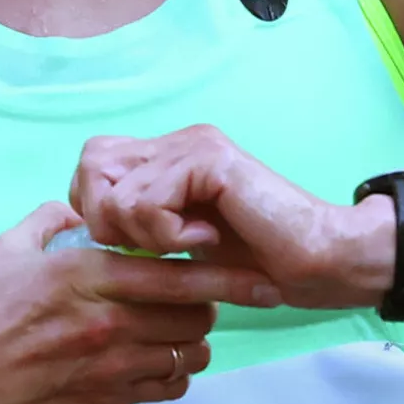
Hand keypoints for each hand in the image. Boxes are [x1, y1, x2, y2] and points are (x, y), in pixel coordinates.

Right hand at [0, 202, 279, 403]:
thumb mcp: (6, 251)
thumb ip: (50, 222)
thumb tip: (80, 209)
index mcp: (86, 274)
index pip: (178, 274)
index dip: (227, 275)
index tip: (258, 275)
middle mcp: (105, 321)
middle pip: (194, 315)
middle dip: (210, 305)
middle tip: (206, 299)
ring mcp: (106, 366)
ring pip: (186, 353)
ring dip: (194, 341)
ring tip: (184, 332)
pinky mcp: (102, 401)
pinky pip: (166, 388)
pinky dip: (175, 375)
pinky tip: (162, 363)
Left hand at [70, 126, 394, 307]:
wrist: (318, 261)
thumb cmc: (256, 262)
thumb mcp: (180, 243)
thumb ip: (139, 222)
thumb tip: (85, 225)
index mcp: (168, 155)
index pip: (92, 162)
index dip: (96, 207)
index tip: (136, 243)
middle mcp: (178, 141)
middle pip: (92, 164)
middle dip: (106, 219)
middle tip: (155, 246)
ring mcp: (194, 144)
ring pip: (114, 189)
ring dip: (144, 234)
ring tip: (190, 244)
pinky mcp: (209, 159)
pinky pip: (147, 202)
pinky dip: (168, 235)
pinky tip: (207, 240)